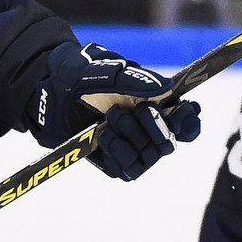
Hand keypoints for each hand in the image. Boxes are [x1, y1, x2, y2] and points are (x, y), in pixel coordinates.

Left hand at [29, 41, 202, 179]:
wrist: (51, 96)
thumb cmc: (85, 78)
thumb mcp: (109, 72)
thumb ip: (137, 80)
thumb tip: (166, 89)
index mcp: (160, 108)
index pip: (188, 124)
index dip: (190, 121)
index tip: (182, 110)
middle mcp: (151, 132)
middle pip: (170, 142)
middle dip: (156, 125)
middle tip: (139, 108)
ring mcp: (135, 151)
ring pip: (150, 155)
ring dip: (132, 134)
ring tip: (111, 116)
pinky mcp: (118, 165)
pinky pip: (128, 169)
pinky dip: (118, 150)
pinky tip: (104, 136)